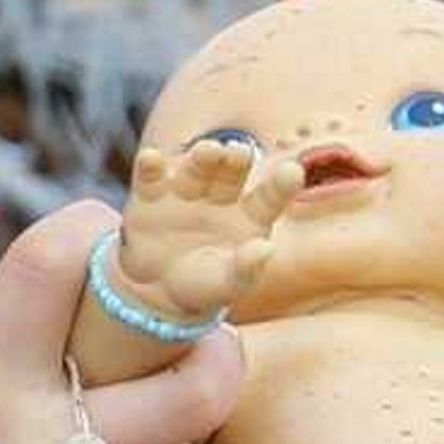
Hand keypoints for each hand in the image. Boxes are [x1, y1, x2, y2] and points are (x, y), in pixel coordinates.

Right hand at [113, 136, 303, 322]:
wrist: (156, 291)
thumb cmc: (204, 285)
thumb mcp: (228, 285)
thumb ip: (246, 269)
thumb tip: (266, 249)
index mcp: (249, 215)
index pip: (269, 197)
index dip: (281, 185)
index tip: (292, 172)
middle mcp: (220, 195)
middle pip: (231, 173)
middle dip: (236, 161)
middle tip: (240, 152)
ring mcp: (185, 192)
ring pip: (196, 169)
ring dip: (202, 158)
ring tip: (208, 151)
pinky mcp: (150, 196)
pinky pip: (151, 177)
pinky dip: (150, 166)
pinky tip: (152, 159)